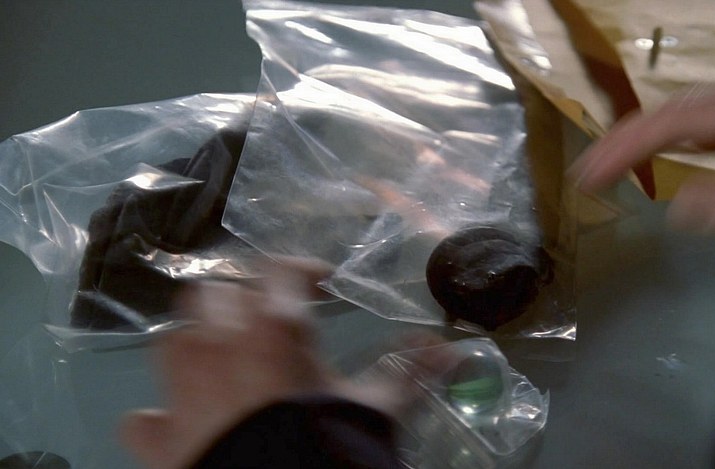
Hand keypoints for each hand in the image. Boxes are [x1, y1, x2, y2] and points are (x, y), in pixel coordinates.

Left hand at [119, 262, 444, 468]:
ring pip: (171, 339)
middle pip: (213, 291)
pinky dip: (157, 417)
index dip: (300, 268)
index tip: (322, 283)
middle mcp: (218, 345)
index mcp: (273, 326)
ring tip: (217, 355)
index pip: (278, 268)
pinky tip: (174, 423)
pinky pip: (145, 419)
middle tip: (266, 313)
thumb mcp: (378, 405)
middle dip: (239, 295)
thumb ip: (410, 369)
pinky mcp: (162, 438)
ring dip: (193, 340)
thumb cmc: (331, 438)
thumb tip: (453, 349)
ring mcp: (181, 391)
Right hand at [568, 83, 714, 232]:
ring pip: (705, 117)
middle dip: (632, 138)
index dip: (626, 145)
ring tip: (620, 164)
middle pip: (685, 110)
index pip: (679, 119)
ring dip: (658, 140)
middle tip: (590, 173)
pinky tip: (688, 157)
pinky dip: (693, 143)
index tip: (585, 176)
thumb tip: (681, 207)